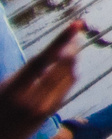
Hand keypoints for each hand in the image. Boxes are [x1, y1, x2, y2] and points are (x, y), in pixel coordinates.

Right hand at [0, 23, 83, 138]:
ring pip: (69, 76)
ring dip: (73, 58)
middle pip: (61, 66)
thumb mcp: (5, 86)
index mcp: (14, 89)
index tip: (76, 24)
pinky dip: (70, 73)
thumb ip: (28, 72)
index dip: (60, 39)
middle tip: (77, 30)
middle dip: (71, 46)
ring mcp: (42, 108)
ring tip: (72, 44)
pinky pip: (66, 89)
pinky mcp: (49, 114)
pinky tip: (69, 65)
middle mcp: (30, 99)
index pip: (42, 59)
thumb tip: (55, 52)